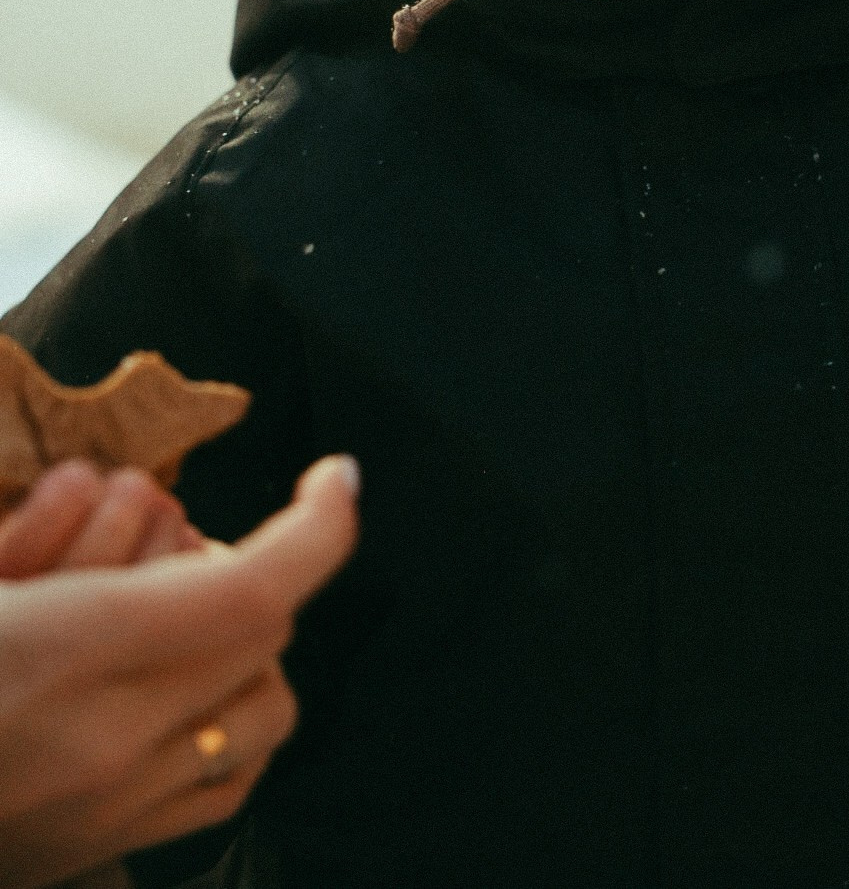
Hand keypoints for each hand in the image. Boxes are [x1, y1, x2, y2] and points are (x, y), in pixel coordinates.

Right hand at [0, 454, 359, 888]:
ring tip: (173, 612)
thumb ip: (51, 532)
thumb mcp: (0, 578)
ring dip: (243, 645)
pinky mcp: (100, 853)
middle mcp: (104, 742)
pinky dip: (227, 722)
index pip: (251, 584)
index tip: (337, 476)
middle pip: (262, 636)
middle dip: (247, 569)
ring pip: (262, 712)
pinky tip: (174, 685)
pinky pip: (223, 783)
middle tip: (176, 545)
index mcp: (66, 649)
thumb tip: (129, 494)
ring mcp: (110, 812)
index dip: (316, 525)